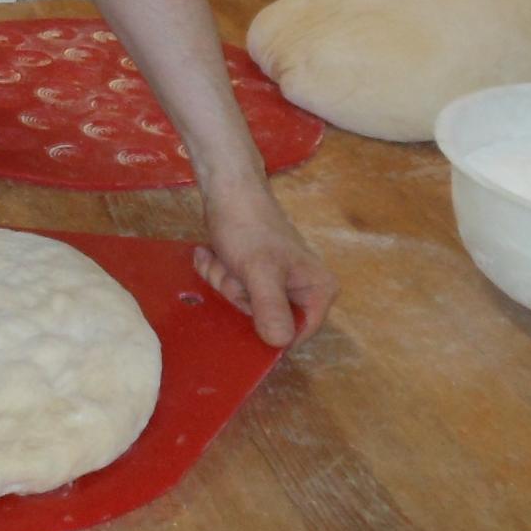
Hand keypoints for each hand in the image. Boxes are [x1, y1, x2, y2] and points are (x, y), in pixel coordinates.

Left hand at [194, 175, 337, 347]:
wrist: (225, 187)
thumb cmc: (248, 227)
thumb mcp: (259, 271)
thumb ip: (271, 307)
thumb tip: (280, 343)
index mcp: (319, 291)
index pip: (297, 335)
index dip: (267, 328)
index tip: (248, 305)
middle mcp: (303, 289)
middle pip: (264, 320)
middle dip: (238, 295)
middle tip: (233, 270)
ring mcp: (277, 281)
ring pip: (242, 303)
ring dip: (223, 281)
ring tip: (222, 257)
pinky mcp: (254, 272)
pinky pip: (232, 287)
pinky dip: (217, 272)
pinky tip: (210, 253)